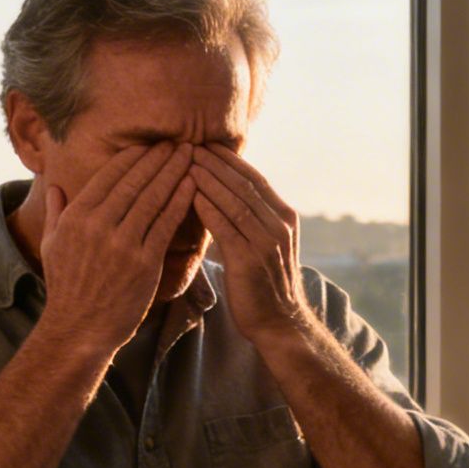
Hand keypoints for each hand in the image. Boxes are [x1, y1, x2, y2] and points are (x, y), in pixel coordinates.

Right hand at [37, 142, 196, 358]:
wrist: (79, 329)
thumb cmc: (66, 288)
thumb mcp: (51, 246)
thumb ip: (56, 213)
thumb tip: (56, 187)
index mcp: (76, 217)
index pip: (109, 175)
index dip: (133, 157)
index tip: (150, 144)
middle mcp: (98, 226)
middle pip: (135, 181)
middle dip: (159, 157)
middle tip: (179, 140)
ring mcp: (122, 244)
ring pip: (153, 197)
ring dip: (174, 171)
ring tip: (191, 154)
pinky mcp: (144, 263)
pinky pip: (166, 224)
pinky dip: (181, 201)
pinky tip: (193, 184)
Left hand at [190, 145, 311, 348]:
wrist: (279, 324)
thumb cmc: (265, 284)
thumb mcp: (265, 244)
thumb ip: (252, 219)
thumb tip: (224, 193)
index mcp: (284, 217)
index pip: (254, 178)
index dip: (229, 159)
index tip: (204, 143)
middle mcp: (279, 225)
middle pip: (242, 183)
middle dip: (215, 163)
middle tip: (188, 145)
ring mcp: (266, 242)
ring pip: (233, 201)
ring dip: (207, 179)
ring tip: (184, 163)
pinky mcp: (249, 260)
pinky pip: (224, 226)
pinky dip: (207, 208)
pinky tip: (189, 195)